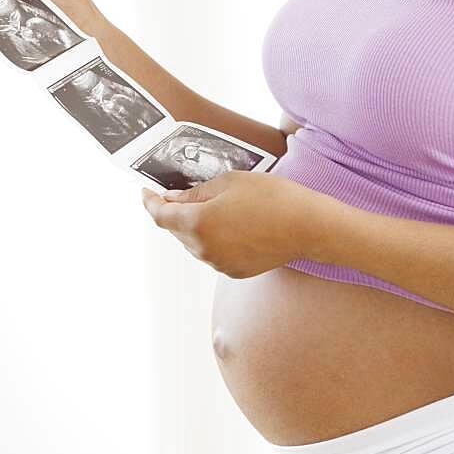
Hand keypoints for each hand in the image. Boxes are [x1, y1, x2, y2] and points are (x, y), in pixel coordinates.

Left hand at [141, 170, 333, 278]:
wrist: (307, 226)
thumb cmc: (271, 198)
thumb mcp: (228, 183)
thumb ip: (196, 193)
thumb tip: (174, 199)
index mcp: (197, 224)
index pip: (160, 215)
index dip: (149, 202)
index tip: (146, 192)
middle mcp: (203, 249)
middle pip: (176, 230)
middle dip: (174, 212)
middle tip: (181, 192)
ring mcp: (219, 263)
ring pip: (194, 243)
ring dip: (194, 226)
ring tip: (214, 206)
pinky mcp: (234, 271)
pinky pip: (212, 253)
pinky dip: (212, 238)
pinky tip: (230, 223)